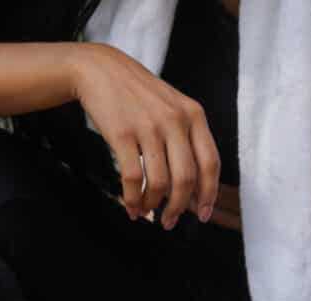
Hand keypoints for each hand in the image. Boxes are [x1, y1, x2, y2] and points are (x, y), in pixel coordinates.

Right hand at [67, 43, 220, 228]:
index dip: (209, 194)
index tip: (204, 215)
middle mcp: (175, 120)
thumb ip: (188, 138)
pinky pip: (134, 177)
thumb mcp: (173, 106)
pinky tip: (131, 206)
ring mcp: (149, 126)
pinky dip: (133, 198)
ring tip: (147, 213)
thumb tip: (195, 188)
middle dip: (180, 207)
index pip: (211, 163)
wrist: (99, 68)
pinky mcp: (122, 133)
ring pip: (161, 182)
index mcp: (194, 115)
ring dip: (154, 205)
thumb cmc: (138, 95)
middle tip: (170, 221)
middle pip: (187, 178)